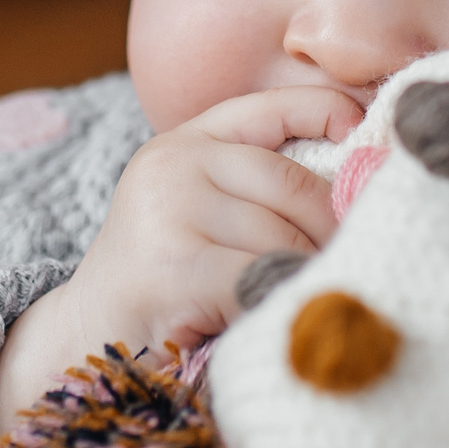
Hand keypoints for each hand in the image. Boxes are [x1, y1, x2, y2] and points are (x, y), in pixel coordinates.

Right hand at [0, 85, 361, 447]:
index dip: (327, 114)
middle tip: (344, 269)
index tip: (363, 138)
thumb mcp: (203, 217)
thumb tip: (362, 192)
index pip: (272, 107)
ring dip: (303, 279)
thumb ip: (259, 194)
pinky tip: (280, 322)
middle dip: (329, 234)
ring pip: (284, 239)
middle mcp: (175, 163)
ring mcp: (170, 208)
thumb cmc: (162, 286)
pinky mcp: (175, 263)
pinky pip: (263, 280)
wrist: (84, 340)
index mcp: (186, 142)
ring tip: (298, 304)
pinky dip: (282, 304)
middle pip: (295, 187)